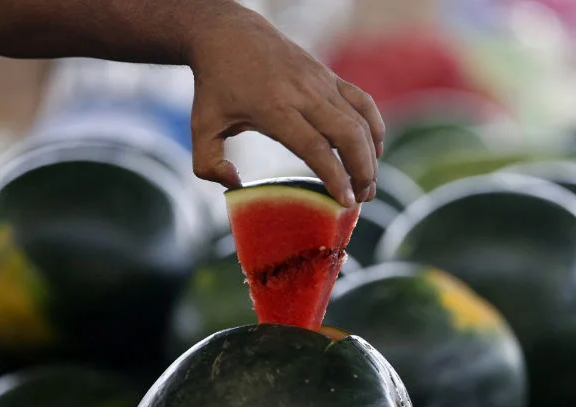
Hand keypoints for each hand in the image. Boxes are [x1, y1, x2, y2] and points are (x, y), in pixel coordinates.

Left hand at [186, 2, 383, 206]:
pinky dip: (375, 127)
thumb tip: (236, 185)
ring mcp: (321, 82)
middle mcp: (304, 94)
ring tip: (369, 184)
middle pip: (348, 135)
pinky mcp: (329, 76)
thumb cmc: (214, 86)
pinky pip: (363, 102)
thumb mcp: (200, 126)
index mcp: (274, 109)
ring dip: (371, 155)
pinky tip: (375, 150)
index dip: (335, 177)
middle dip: (363, 171)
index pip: (315, 147)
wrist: (229, 34)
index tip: (346, 202)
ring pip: (360, 121)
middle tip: (363, 199)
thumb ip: (208, 165)